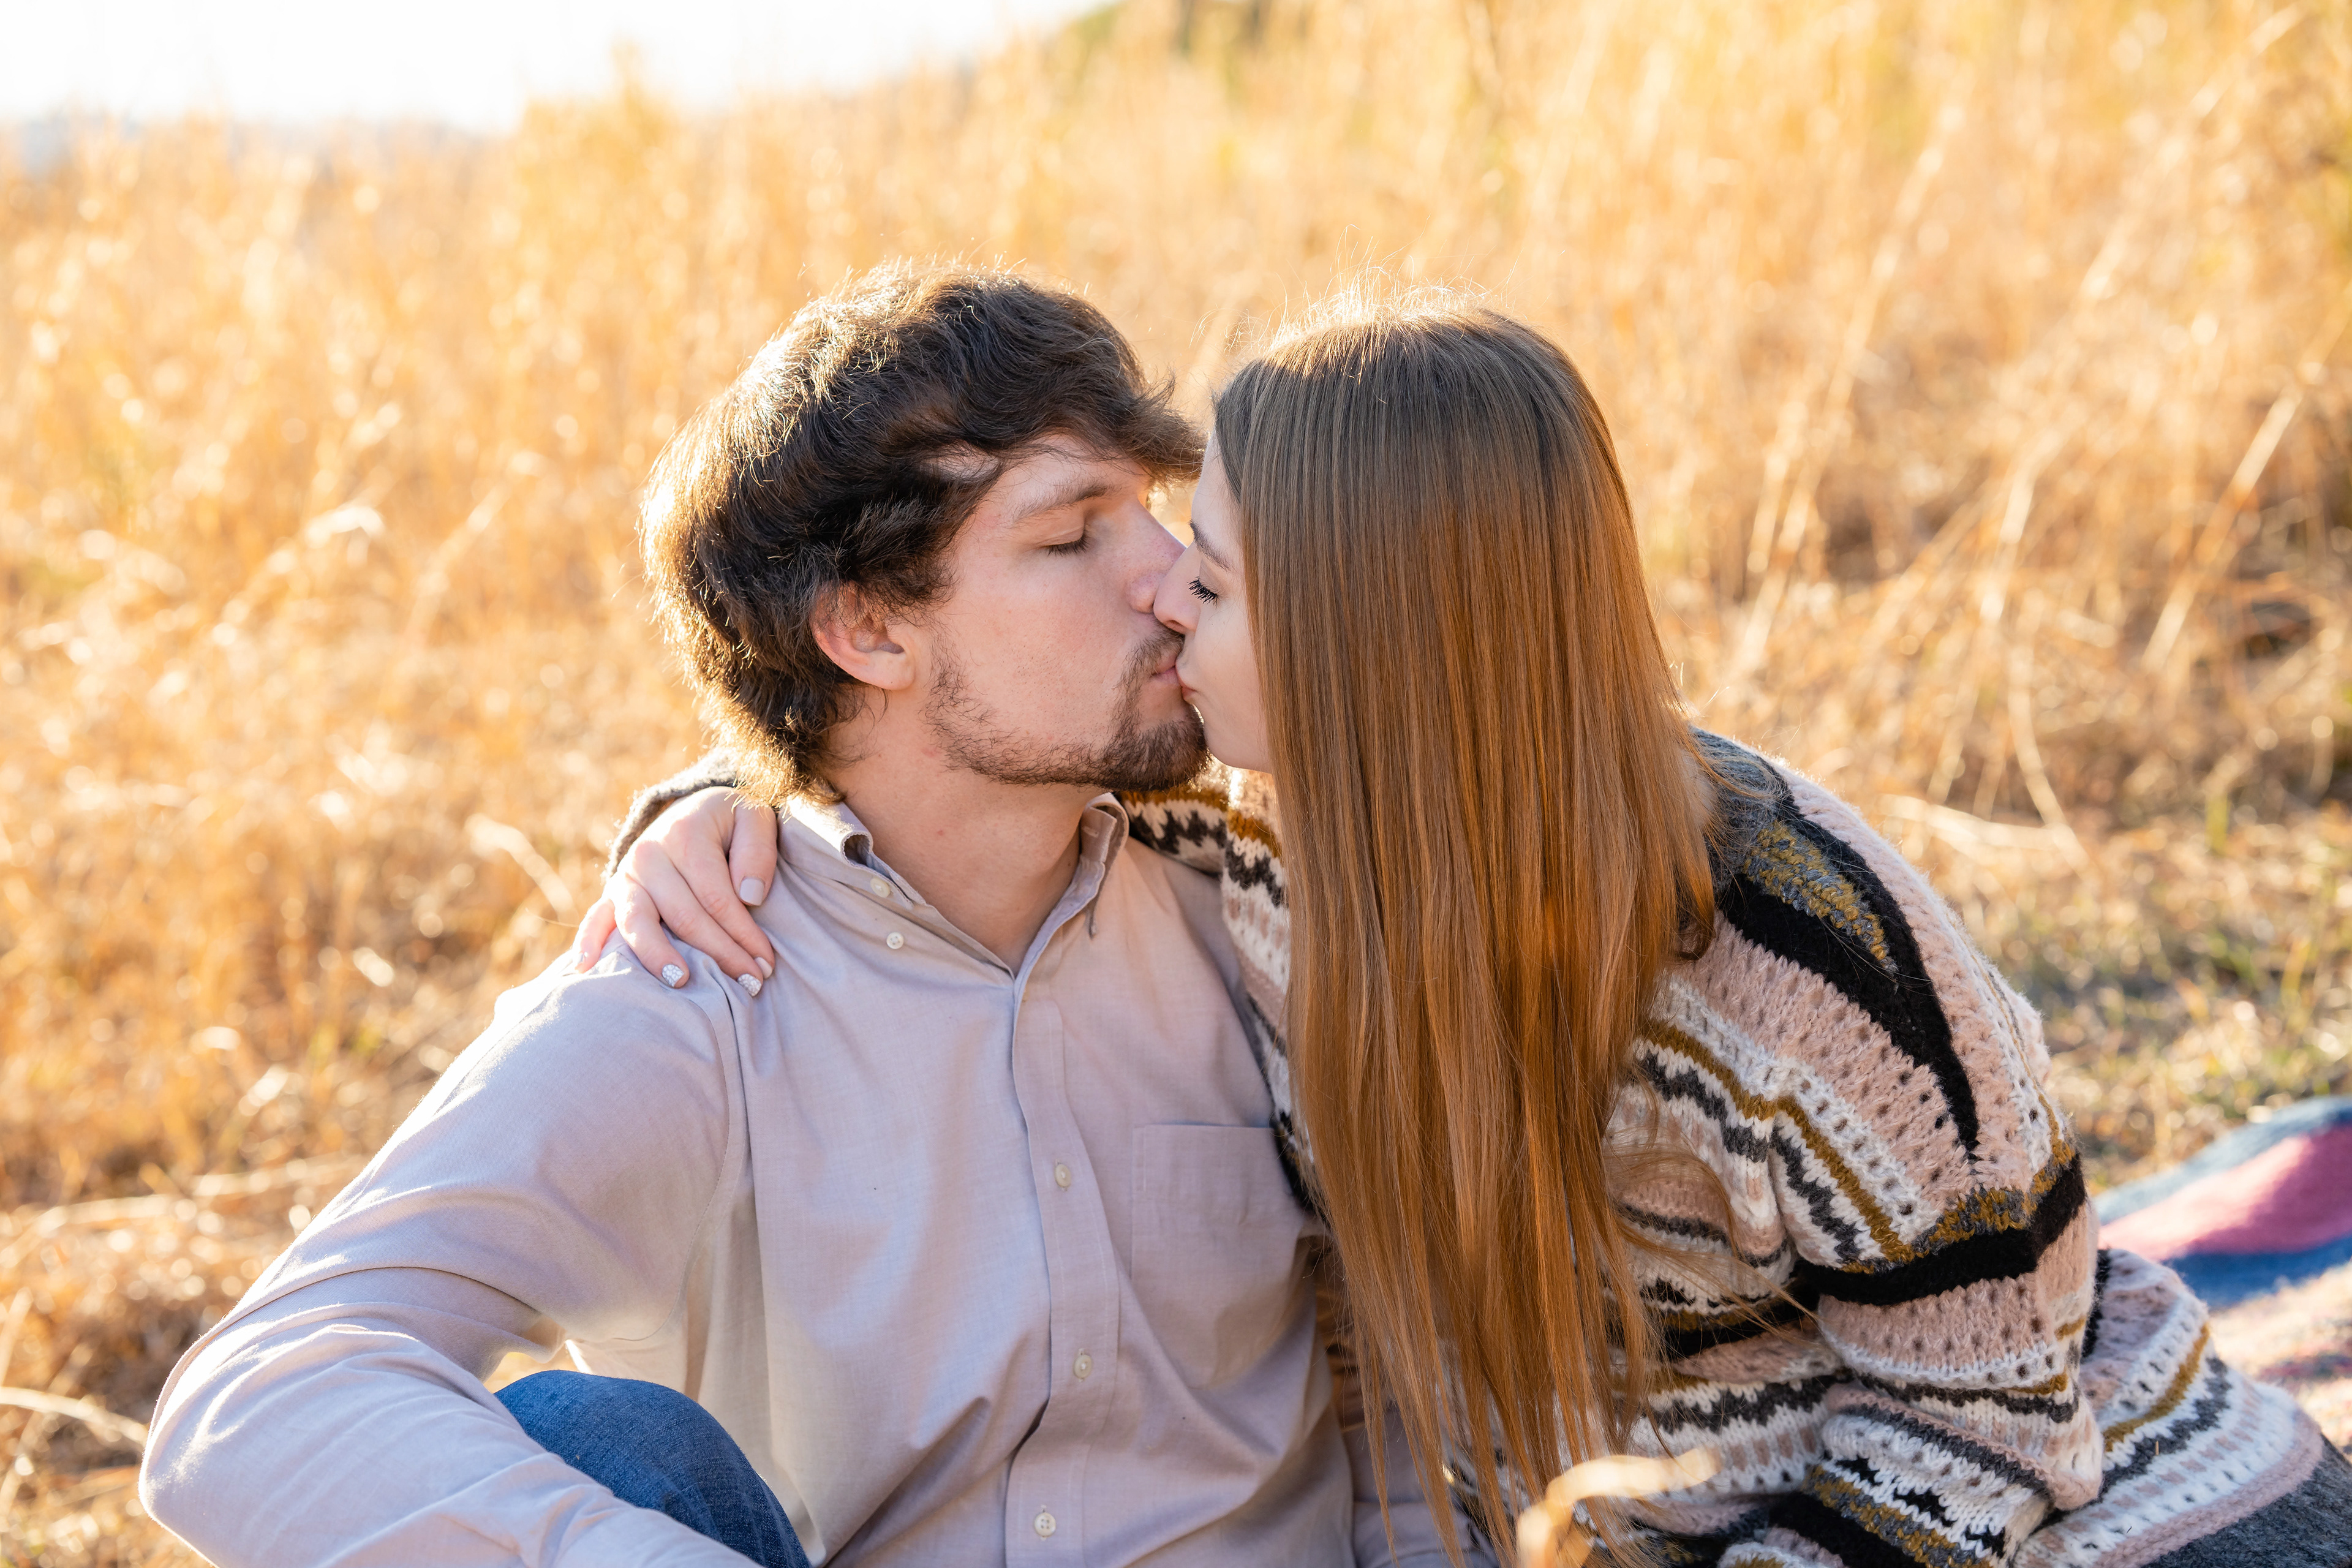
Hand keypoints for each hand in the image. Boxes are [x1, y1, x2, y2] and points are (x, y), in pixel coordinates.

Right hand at [572, 788, 779, 989]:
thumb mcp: (755, 818)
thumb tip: (750, 896)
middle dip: (720, 954)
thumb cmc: (731, 822)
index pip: (718, 898)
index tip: (766, 963)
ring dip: (659, 957)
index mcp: (685, 835)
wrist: (693, 810)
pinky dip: (588, 942)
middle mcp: (649, 854)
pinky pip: (596, 918)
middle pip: (685, 917)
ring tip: (681, 982)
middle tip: (751, 984)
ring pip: (639, 922)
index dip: (744, 934)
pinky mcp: (612, 891)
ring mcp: (627, 875)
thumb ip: (758, 851)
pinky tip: (586, 968)